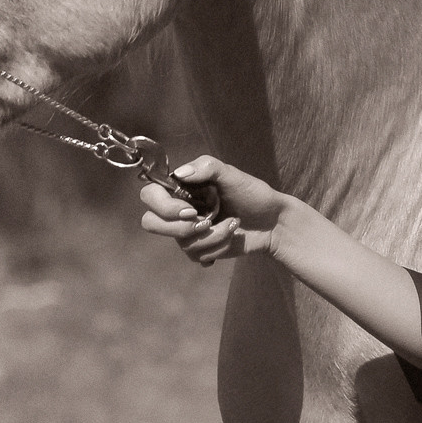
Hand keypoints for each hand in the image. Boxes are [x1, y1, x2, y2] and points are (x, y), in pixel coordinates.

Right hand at [139, 154, 291, 267]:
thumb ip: (207, 166)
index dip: (163, 206)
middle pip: (151, 223)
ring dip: (212, 236)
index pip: (149, 195)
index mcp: (181, 188)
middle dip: (180, 227)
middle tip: (207, 221)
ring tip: (232, 224)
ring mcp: (187, 231)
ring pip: (181, 242)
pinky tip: (231, 236)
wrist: (272, 220)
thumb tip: (179, 173)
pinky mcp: (199, 249)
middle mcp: (178, 209)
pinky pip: (196, 255)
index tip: (190, 210)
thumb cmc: (252, 192)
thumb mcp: (232, 174)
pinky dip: (218, 246)